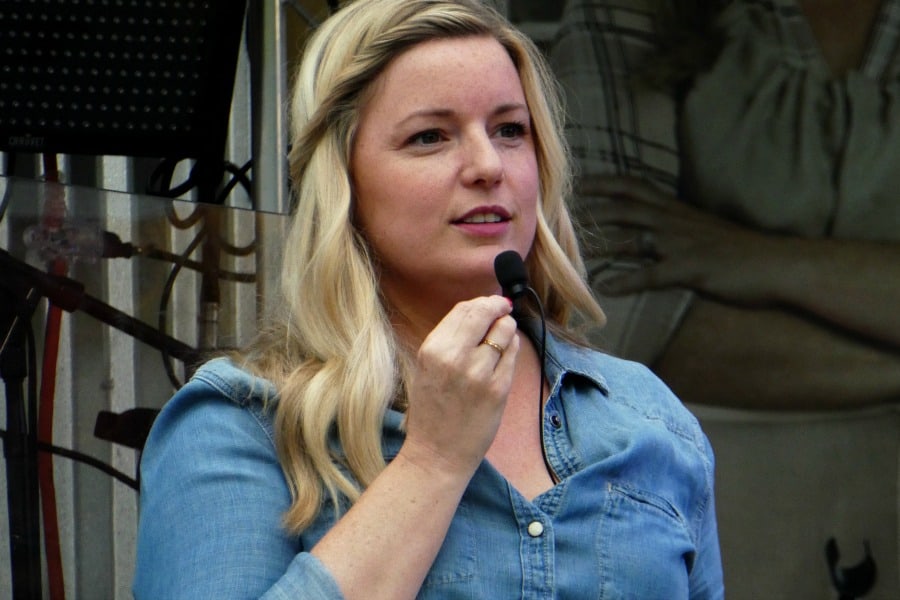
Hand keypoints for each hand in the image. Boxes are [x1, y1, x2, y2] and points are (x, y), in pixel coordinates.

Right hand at [400, 295, 519, 476]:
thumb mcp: (428, 368)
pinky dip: (512, 348)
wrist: (437, 454)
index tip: (490, 303)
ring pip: (504, 330)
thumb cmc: (432, 410)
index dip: (481, 302)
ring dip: (507, 328)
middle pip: (485, 313)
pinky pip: (513, 354)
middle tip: (503, 308)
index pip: (463, 310)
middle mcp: (455, 357)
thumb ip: (450, 340)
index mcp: (432, 349)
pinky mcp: (499, 389)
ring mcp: (479, 373)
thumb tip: (479, 311)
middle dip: (498, 307)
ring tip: (502, 336)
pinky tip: (505, 354)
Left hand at [578, 175, 791, 305]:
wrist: (777, 264)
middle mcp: (675, 221)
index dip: (606, 183)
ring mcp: (681, 245)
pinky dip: (626, 280)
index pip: (636, 187)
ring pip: (632, 240)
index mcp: (678, 210)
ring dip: (601, 246)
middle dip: (591, 210)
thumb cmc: (742, 251)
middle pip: (625, 209)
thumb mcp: (706, 231)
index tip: (580, 182)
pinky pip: (651, 274)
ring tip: (573, 254)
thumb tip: (655, 234)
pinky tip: (606, 288)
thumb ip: (678, 228)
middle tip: (560, 213)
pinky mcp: (690, 269)